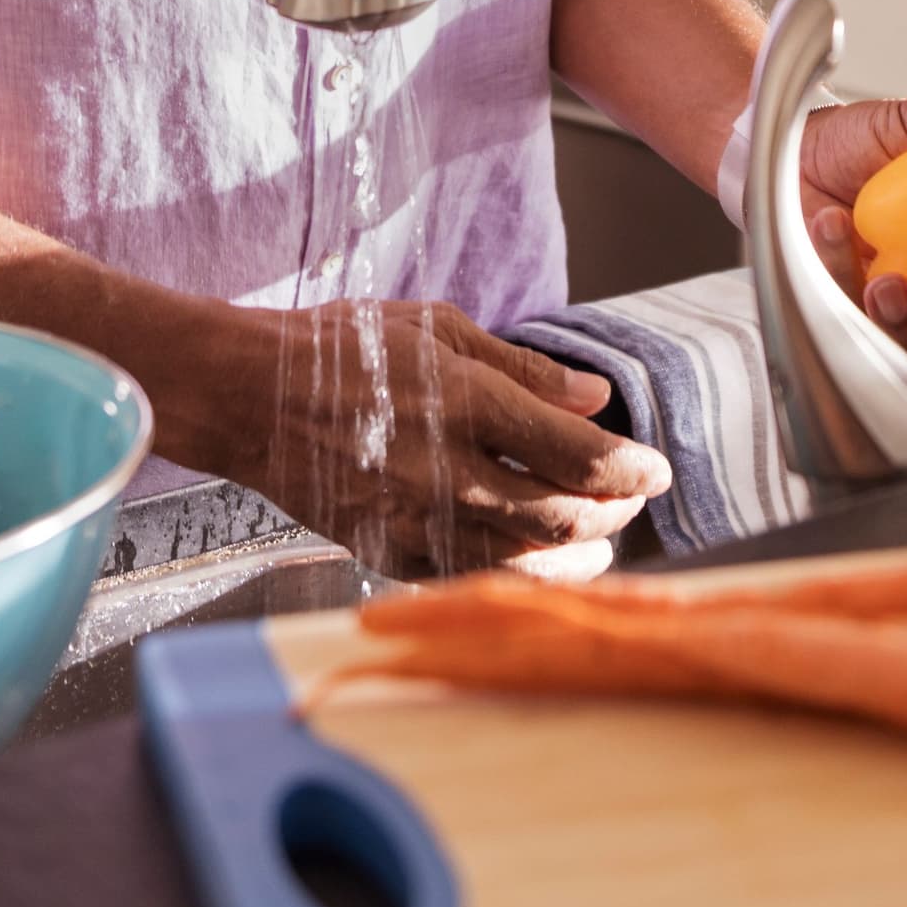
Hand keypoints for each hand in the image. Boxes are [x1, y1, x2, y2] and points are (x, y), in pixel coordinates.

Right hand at [210, 299, 671, 579]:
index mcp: (466, 402)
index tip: (656, 469)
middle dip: (611, 514)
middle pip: (560, 517)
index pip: (579, 455)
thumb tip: (596, 400)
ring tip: (597, 543)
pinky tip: (532, 562)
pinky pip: (465, 578)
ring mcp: (413, 519)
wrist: (250, 396)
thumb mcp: (439, 328)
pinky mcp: (385, 552)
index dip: (631, 469)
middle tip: (630, 501)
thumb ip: (524, 368)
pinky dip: (511, 576)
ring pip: (520, 562)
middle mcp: (446, 470)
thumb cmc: (343, 349)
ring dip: (574, 558)